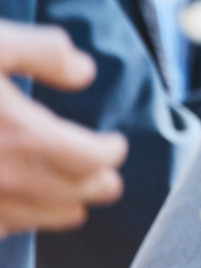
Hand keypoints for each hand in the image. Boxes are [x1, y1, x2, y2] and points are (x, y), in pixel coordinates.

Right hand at [0, 21, 128, 235]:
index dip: (109, 153)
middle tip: (107, 182)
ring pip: (32, 219)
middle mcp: (1, 176)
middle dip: (94, 186)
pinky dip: (7, 224)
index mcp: (23, 135)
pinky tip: (9, 216)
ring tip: (73, 204)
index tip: (115, 145)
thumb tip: (85, 72)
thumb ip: (44, 52)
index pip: (89, 159)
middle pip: (69, 195)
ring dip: (59, 211)